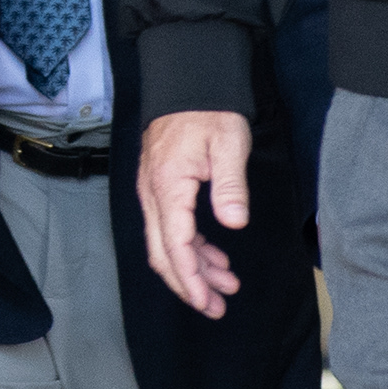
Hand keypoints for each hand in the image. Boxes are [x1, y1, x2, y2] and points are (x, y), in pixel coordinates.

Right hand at [138, 110, 251, 318]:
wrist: (187, 81)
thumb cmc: (209, 110)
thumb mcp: (228, 143)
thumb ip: (230, 185)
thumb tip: (234, 221)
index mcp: (168, 187)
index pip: (176, 246)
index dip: (191, 279)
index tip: (208, 303)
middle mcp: (153, 194)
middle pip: (163, 253)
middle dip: (189, 285)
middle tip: (216, 307)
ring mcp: (153, 192)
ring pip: (166, 244)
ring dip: (194, 268)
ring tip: (226, 284)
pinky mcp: (160, 188)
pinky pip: (170, 228)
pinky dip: (191, 248)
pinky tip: (215, 256)